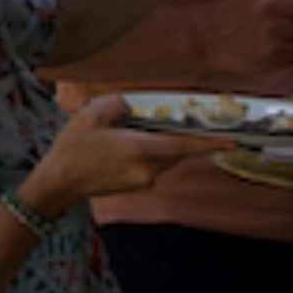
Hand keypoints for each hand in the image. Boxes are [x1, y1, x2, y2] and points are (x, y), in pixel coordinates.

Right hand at [25, 96, 225, 213]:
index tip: (233, 142)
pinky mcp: (136, 187)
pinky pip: (151, 166)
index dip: (209, 143)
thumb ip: (116, 106)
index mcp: (140, 149)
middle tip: (163, 122)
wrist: (59, 183)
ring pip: (163, 158)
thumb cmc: (73, 147)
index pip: (183, 145)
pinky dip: (145, 154)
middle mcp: (148, 168)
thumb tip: (130, 107)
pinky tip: (120, 148)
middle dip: (174, 136)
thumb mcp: (90, 116)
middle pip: (174, 151)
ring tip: (127, 133)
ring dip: (157, 145)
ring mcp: (143, 180)